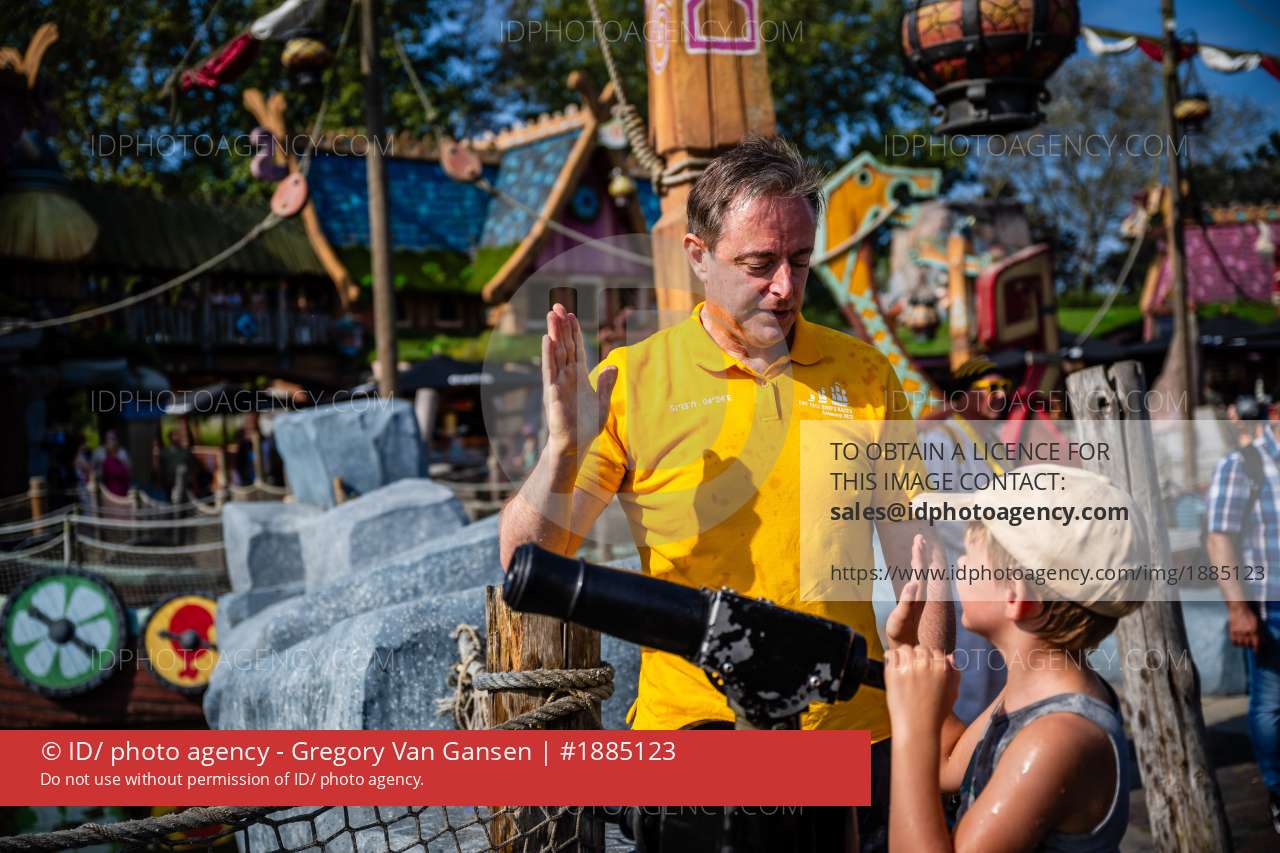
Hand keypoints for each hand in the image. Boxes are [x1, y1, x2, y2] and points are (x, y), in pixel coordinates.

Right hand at [542, 304, 616, 456]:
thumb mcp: (602, 403)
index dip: (574, 332)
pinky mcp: (554, 393)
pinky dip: (549, 355)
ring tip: (552, 315)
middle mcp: (567, 376)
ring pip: (557, 353)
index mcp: (578, 376)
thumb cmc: (586, 426)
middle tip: (557, 305)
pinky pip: (551, 371)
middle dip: (561, 326)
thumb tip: (614, 366)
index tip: (571, 314)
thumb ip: (606, 384)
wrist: (575, 446)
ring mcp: (559, 383)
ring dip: (554, 333)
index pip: (576, 349)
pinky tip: (547, 340)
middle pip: (564, 346)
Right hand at [885, 535, 929, 647]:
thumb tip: (912, 582)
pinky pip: (921, 582)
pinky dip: (920, 571)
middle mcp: (922, 596)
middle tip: (919, 537)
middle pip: (924, 570)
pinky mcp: (919, 603)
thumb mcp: (900, 619)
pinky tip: (919, 569)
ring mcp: (921, 599)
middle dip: (921, 553)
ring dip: (921, 560)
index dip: (918, 555)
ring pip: (924, 575)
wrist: (910, 650)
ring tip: (919, 547)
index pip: (920, 570)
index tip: (917, 540)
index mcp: (919, 595)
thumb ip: (906, 601)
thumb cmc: (902, 635)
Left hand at [885, 645, 958, 735]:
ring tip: (905, 667)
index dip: (932, 660)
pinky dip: (891, 657)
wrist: (916, 730)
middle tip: (915, 669)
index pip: (936, 652)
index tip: (927, 669)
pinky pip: (891, 654)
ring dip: (905, 655)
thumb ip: (955, 674)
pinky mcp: (893, 673)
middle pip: (921, 648)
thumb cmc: (936, 714)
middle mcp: (926, 666)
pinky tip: (893, 665)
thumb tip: (950, 655)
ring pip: (906, 648)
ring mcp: (908, 669)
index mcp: (942, 669)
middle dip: (919, 657)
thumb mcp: (952, 694)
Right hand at [1227, 601, 1260, 650]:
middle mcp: (1246, 633)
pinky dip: (1236, 642)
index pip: (1255, 644)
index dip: (1256, 650)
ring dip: (1242, 644)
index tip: (1255, 652)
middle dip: (1249, 645)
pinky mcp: (1231, 631)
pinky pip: (1233, 641)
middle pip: (1247, 645)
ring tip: (1243, 640)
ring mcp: (1238, 632)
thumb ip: (1260, 633)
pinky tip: (1238, 640)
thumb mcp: (1258, 623)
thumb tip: (1263, 641)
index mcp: (1254, 631)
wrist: (1238, 609)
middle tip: (1249, 642)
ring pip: (1240, 644)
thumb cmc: (1249, 615)